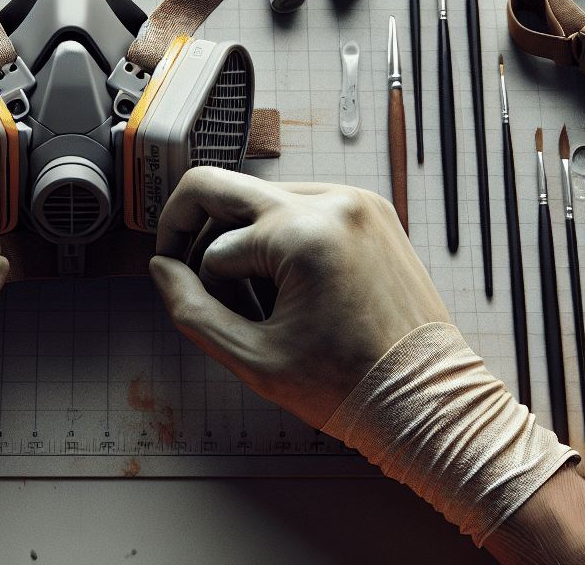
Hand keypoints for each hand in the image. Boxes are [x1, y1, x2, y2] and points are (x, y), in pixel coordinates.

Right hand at [149, 166, 449, 427]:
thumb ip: (191, 310)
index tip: (198, 308)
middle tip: (183, 267)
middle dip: (192, 228)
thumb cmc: (348, 385)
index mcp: (302, 236)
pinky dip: (283, 236)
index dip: (195, 284)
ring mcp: (356, 201)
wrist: (424, 397)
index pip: (211, 247)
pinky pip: (303, 205)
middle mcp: (332, 203)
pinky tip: (289, 284)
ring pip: (263, 199)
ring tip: (258, 297)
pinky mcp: (372, 210)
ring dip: (242, 238)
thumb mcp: (252, 358)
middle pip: (226, 187)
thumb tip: (160, 268)